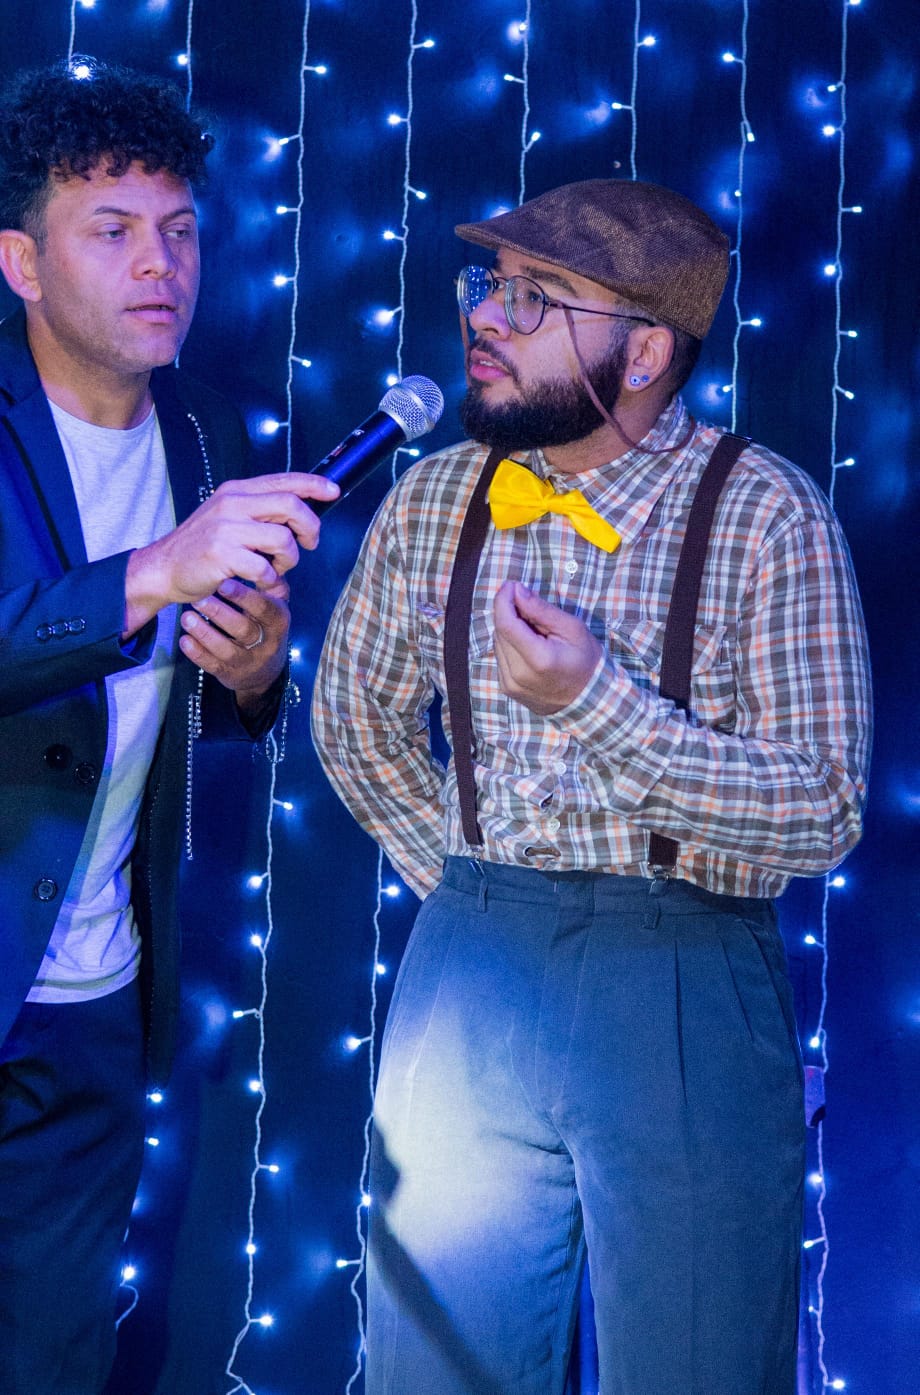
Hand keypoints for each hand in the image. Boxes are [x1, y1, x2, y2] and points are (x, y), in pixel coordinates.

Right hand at [124, 472, 338, 636]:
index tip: (334, 491)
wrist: (164, 567)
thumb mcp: (229, 517)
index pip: (284, 480)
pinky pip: (265, 568)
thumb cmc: (202, 546)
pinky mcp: (222, 554)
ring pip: (282, 539)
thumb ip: (260, 512)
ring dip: (289, 560)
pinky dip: (270, 580)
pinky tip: (262, 582)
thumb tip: (302, 515)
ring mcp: (226, 528)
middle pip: (291, 505)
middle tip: (309, 544)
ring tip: (276, 568)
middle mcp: (232, 503)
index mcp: (237, 491)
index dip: (314, 484)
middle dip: (310, 527)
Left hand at [179, 576, 289, 703]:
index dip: (244, 596)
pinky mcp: (230, 674)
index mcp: (278, 620)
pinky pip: (212, 666)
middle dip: (220, 613)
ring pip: (226, 649)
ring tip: (186, 617)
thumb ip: (268, 581)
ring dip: (205, 633)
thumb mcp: (274, 603)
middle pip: (243, 629)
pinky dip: (197, 653)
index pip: (264, 607)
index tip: (223, 581)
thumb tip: (257, 549)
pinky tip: (184, 640)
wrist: (264, 668)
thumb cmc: (264, 623)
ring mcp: (248, 661)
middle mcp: (266, 643)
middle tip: (198, 598)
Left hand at [493, 581, 601, 715]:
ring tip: (533, 631)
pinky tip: (528, 647)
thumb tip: (516, 591)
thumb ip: (541, 610)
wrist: (590, 700)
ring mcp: (510, 685)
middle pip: (500, 632)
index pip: (506, 623)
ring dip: (509, 630)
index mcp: (538, 659)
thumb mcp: (571, 628)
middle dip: (509, 612)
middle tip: (529, 606)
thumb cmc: (585, 661)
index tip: (510, 585)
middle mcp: (518, 675)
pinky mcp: (507, 689)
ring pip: (497, 644)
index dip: (503, 600)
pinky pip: (500, 658)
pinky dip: (510, 646)